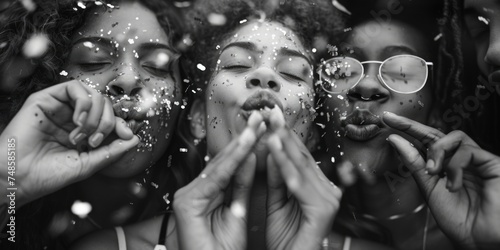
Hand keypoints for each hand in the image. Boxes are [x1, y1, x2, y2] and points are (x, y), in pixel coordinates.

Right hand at [0, 80, 138, 206]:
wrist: (19, 179)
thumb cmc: (49, 175)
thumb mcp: (89, 164)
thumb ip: (112, 150)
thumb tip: (136, 138)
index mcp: (83, 133)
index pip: (110, 118)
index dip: (122, 123)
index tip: (128, 135)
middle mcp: (73, 118)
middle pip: (105, 104)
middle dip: (107, 122)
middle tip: (95, 141)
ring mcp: (60, 108)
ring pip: (93, 94)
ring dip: (95, 115)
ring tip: (83, 134)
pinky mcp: (46, 99)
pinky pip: (74, 87)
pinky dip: (84, 103)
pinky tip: (78, 121)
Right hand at [173, 112, 263, 249]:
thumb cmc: (223, 249)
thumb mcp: (237, 211)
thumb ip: (241, 185)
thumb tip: (251, 158)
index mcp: (201, 193)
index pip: (227, 165)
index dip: (245, 146)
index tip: (262, 128)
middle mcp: (189, 191)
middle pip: (222, 161)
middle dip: (244, 139)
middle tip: (261, 117)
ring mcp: (185, 196)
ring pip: (219, 166)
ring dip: (241, 145)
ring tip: (257, 126)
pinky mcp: (186, 202)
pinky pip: (216, 179)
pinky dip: (233, 163)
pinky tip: (247, 147)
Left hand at [266, 108, 342, 249]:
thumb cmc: (285, 238)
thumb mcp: (277, 201)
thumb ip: (276, 177)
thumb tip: (271, 150)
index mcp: (318, 187)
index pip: (299, 156)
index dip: (284, 134)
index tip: (269, 115)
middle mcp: (327, 189)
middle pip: (301, 155)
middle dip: (283, 131)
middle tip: (270, 109)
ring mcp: (328, 199)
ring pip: (300, 165)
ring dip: (283, 142)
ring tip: (270, 122)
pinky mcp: (322, 209)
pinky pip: (297, 183)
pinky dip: (283, 164)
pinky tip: (272, 147)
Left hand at [383, 111, 499, 248]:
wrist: (477, 237)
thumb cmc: (457, 217)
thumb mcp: (428, 187)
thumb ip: (413, 163)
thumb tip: (395, 139)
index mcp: (443, 166)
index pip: (424, 142)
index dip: (407, 128)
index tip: (387, 119)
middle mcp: (459, 159)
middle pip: (436, 133)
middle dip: (412, 125)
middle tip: (392, 121)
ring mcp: (476, 160)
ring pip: (452, 136)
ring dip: (437, 151)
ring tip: (432, 171)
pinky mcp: (491, 162)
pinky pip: (467, 151)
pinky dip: (455, 165)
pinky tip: (452, 182)